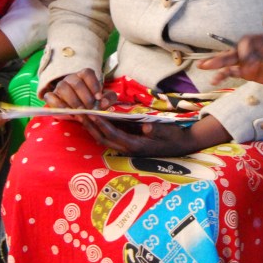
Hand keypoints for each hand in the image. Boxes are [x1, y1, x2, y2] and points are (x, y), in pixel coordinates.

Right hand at [42, 68, 116, 110]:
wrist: (79, 111)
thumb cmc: (92, 102)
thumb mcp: (104, 99)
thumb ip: (108, 98)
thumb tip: (103, 102)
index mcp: (84, 76)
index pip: (87, 73)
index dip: (93, 85)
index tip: (99, 98)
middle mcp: (71, 78)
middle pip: (76, 83)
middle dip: (85, 98)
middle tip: (91, 110)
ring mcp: (60, 86)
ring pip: (63, 88)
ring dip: (73, 102)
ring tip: (81, 114)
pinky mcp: (51, 96)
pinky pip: (51, 97)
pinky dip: (59, 105)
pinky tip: (69, 113)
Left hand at [79, 115, 219, 155]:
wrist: (181, 144)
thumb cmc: (173, 136)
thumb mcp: (166, 131)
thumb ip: (154, 129)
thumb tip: (144, 126)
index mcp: (136, 146)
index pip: (114, 135)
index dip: (102, 125)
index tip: (92, 115)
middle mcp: (128, 149)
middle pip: (104, 139)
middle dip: (91, 127)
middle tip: (80, 114)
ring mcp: (127, 147)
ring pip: (105, 139)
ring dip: (93, 128)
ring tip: (82, 115)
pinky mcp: (128, 142)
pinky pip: (111, 136)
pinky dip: (101, 128)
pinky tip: (94, 118)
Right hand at [198, 34, 262, 89]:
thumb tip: (257, 64)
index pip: (247, 42)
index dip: (245, 52)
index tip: (249, 63)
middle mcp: (255, 50)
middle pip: (235, 51)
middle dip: (221, 57)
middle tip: (208, 63)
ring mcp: (251, 61)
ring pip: (231, 61)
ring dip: (218, 65)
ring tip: (203, 67)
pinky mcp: (250, 72)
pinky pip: (235, 72)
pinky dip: (224, 75)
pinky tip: (215, 80)